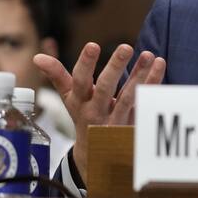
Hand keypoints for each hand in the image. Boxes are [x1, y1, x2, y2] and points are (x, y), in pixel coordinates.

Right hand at [34, 42, 165, 181]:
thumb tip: (37, 57)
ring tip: (149, 55)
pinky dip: (153, 84)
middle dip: (115, 67)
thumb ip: (57, 76)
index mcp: (78, 102)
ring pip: (128, 97)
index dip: (85, 64)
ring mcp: (115, 120)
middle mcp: (95, 112)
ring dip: (139, 75)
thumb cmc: (84, 116)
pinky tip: (160, 65)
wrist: (97, 153)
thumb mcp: (69, 98)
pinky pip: (144, 103)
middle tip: (126, 47)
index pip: (79, 82)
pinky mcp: (133, 125)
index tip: (93, 45)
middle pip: (105, 89)